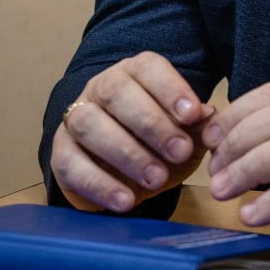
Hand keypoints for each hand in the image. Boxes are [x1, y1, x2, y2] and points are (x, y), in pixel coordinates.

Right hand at [50, 52, 214, 212]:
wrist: (116, 165)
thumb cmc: (157, 139)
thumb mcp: (182, 129)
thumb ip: (195, 123)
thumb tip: (208, 118)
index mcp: (134, 72)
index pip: (148, 68)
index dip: (170, 88)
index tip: (193, 114)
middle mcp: (100, 87)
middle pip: (116, 93)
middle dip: (151, 123)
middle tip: (180, 152)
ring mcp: (76, 117)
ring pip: (90, 124)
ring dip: (126, 153)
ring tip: (157, 180)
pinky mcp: (60, 152)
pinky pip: (71, 164)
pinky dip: (99, 184)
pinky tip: (126, 200)